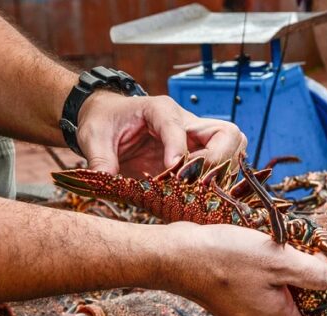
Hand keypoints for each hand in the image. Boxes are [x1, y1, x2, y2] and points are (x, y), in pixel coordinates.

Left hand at [76, 92, 246, 177]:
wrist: (107, 120)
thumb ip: (100, 158)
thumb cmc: (103, 123)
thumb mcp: (93, 137)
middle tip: (196, 181)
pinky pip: (223, 165)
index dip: (179, 151)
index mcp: (160, 109)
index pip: (180, 128)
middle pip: (226, 133)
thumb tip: (104, 179)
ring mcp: (195, 139)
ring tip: (200, 190)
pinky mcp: (197, 155)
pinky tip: (200, 196)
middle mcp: (186, 121)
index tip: (172, 171)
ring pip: (233, 148)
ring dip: (223, 172)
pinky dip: (219, 181)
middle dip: (218, 160)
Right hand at [156, 223, 326, 315]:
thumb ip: (314, 272)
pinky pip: (255, 292)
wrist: (175, 256)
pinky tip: (264, 252)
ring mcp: (239, 311)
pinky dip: (266, 276)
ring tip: (292, 255)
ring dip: (287, 284)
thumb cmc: (224, 260)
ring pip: (275, 304)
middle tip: (320, 271)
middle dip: (311, 300)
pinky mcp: (225, 295)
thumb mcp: (280, 261)